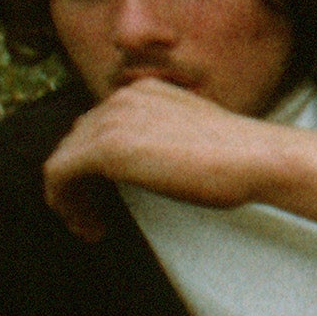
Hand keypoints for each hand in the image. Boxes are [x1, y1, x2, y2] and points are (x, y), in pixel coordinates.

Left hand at [40, 80, 316, 242]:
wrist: (257, 158)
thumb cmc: (239, 157)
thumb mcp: (190, 135)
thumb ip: (159, 137)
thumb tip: (142, 164)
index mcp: (144, 92)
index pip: (96, 126)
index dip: (91, 164)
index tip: (103, 194)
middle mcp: (122, 98)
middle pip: (74, 141)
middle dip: (77, 181)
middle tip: (92, 214)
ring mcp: (112, 120)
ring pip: (62, 159)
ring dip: (68, 196)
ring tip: (87, 224)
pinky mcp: (107, 148)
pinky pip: (58, 175)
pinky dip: (63, 202)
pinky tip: (86, 224)